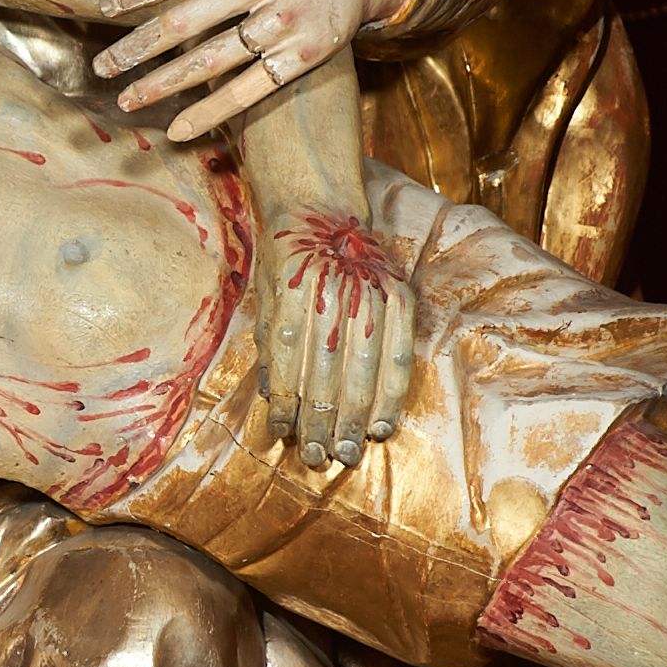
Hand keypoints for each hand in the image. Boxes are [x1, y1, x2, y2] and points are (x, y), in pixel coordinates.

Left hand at [93, 0, 411, 139]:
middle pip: (187, 20)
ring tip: (127, 99)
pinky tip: (178, 129)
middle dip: (137, 46)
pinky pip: (249, 90)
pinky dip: (211, 112)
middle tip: (101, 67)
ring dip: (163, 83)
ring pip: (213, 60)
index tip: (104, 10)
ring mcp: (286, 21)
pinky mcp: (303, 55)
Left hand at [255, 207, 414, 465]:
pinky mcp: (400, 298)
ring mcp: (371, 295)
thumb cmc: (286, 259)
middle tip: (318, 458)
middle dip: (321, 422)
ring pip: (363, 372)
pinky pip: (398, 359)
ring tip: (345, 452)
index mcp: (292, 292)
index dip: (287, 403)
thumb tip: (275, 400)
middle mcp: (333, 294)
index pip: (288, 361)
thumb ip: (270, 345)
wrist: (324, 209)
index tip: (283, 434)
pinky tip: (380, 427)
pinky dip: (389, 397)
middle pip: (326, 374)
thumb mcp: (266, 295)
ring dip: (352, 419)